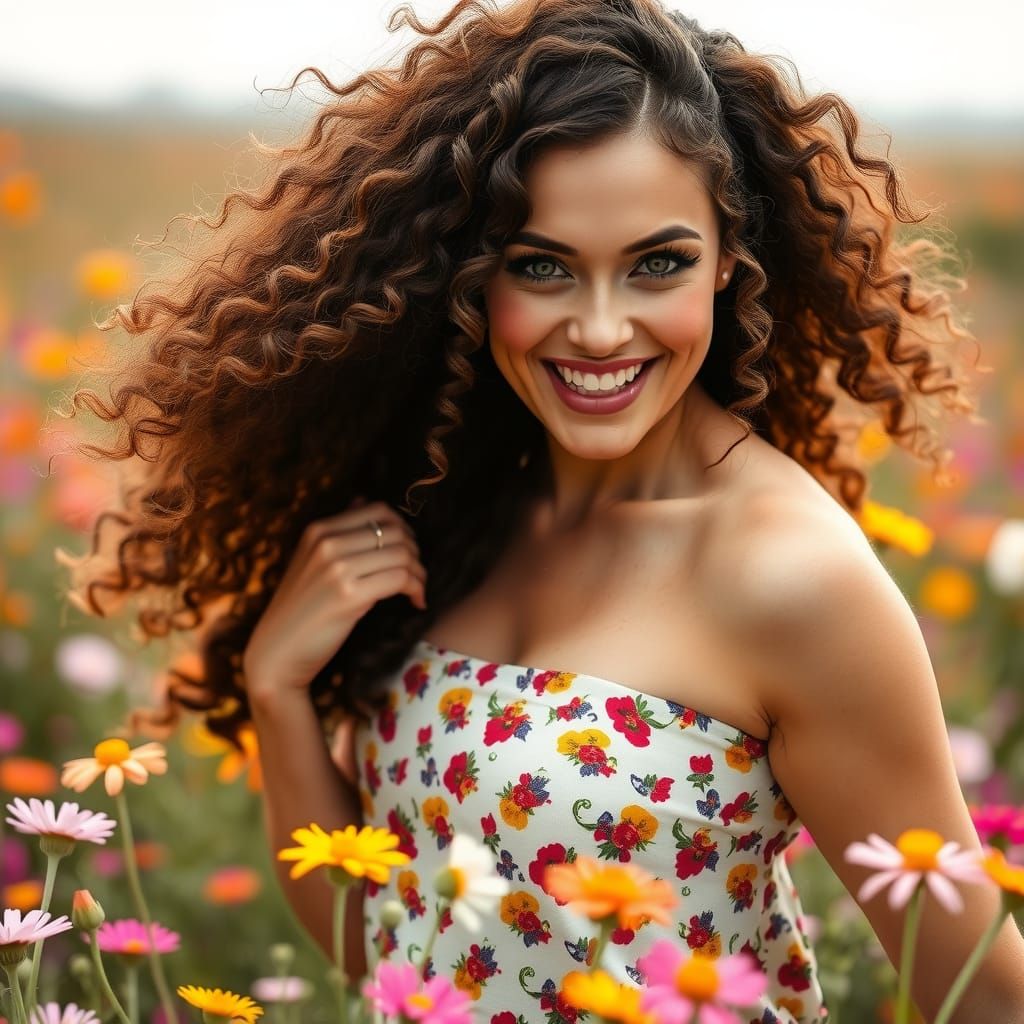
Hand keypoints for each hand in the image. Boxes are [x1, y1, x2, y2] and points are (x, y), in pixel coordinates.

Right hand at [242, 496, 425, 699]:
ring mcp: (336, 568)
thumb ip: (338, 531)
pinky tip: (415, 602)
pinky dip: (416, 589)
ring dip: (419, 573)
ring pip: (403, 554)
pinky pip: (400, 579)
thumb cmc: (300, 610)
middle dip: (415, 553)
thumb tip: (362, 499)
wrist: (277, 653)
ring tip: (416, 591)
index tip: (408, 551)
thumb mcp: (311, 561)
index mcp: (318, 530)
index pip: (379, 510)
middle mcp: (326, 543)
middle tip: (416, 575)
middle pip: (395, 532)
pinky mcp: (348, 595)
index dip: (403, 528)